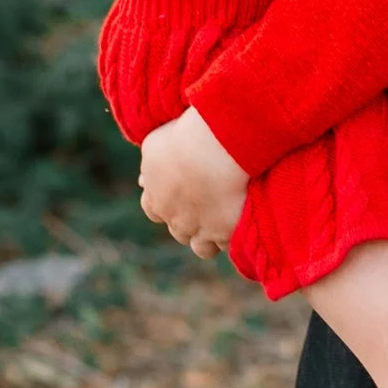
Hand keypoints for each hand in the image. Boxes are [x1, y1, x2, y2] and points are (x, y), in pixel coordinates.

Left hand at [137, 105, 249, 258]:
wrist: (213, 148)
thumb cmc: (182, 139)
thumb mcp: (155, 146)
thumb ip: (150, 169)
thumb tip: (143, 182)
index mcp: (155, 198)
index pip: (155, 211)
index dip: (168, 204)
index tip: (181, 194)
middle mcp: (175, 219)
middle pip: (180, 233)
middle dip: (190, 222)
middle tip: (208, 202)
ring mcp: (200, 229)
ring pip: (202, 248)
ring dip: (210, 238)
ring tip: (226, 221)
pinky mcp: (225, 232)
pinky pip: (228, 244)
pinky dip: (234, 236)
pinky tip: (243, 221)